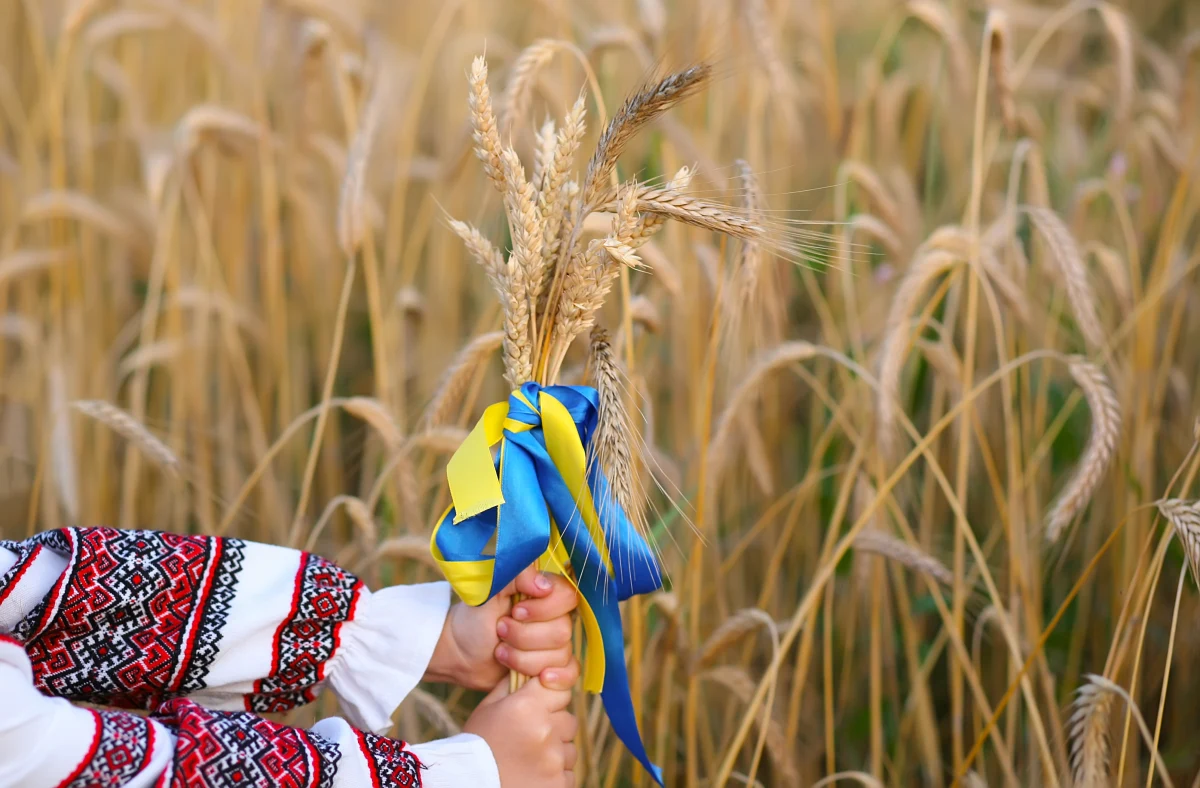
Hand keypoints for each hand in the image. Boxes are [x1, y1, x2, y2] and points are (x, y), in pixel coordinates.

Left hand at [425, 566, 577, 690]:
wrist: (460, 654)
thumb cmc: (473, 620)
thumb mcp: (488, 592)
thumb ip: (515, 577)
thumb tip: (544, 586)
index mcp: (543, 593)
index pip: (567, 596)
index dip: (543, 609)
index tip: (515, 612)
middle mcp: (555, 617)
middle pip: (562, 631)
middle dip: (524, 636)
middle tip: (500, 631)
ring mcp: (555, 644)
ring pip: (560, 655)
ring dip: (523, 658)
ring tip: (500, 651)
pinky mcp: (552, 667)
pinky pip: (570, 673)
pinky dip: (554, 676)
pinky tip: (537, 678)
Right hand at [464, 666, 579, 786]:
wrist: (469, 784)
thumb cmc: (476, 745)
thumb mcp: (488, 708)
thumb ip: (513, 685)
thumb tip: (531, 668)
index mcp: (527, 706)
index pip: (561, 689)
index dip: (550, 698)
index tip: (539, 708)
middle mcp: (545, 730)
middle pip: (568, 719)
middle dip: (554, 725)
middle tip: (529, 737)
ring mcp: (554, 760)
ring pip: (569, 747)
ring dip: (555, 751)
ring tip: (529, 758)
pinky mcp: (559, 783)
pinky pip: (568, 772)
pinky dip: (555, 774)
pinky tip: (533, 773)